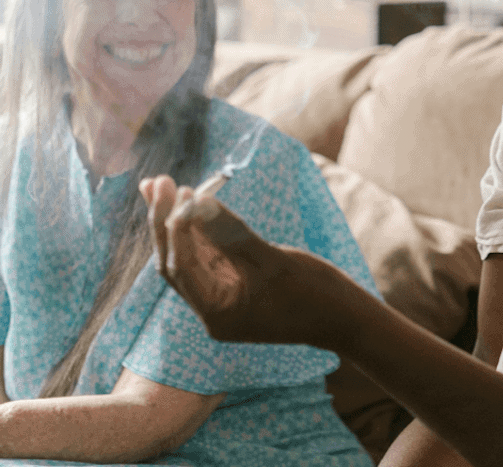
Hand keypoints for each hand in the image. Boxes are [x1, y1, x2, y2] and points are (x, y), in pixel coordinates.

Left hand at [139, 175, 356, 349]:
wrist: (346, 320)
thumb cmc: (316, 294)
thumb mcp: (273, 260)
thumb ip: (231, 233)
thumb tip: (194, 202)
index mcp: (218, 315)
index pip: (181, 266)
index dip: (174, 226)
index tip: (174, 191)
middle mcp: (213, 313)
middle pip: (175, 262)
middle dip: (164, 221)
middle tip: (156, 182)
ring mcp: (223, 302)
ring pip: (188, 258)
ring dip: (174, 223)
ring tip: (159, 185)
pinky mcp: (235, 290)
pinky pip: (207, 259)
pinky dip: (197, 232)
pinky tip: (188, 205)